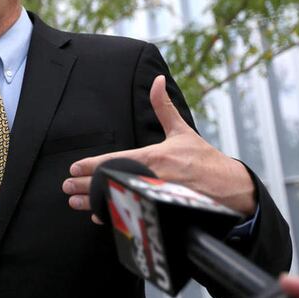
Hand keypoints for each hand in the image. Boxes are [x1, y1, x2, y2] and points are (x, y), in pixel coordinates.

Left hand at [62, 74, 255, 222]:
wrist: (232, 188)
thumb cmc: (204, 159)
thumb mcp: (182, 131)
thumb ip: (164, 107)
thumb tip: (157, 81)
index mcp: (156, 157)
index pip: (116, 161)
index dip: (92, 165)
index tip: (74, 168)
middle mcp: (154, 178)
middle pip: (112, 182)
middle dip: (86, 186)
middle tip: (66, 187)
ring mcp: (157, 198)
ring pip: (119, 200)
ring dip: (95, 203)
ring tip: (76, 203)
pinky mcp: (163, 212)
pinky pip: (134, 214)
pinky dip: (116, 216)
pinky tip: (100, 216)